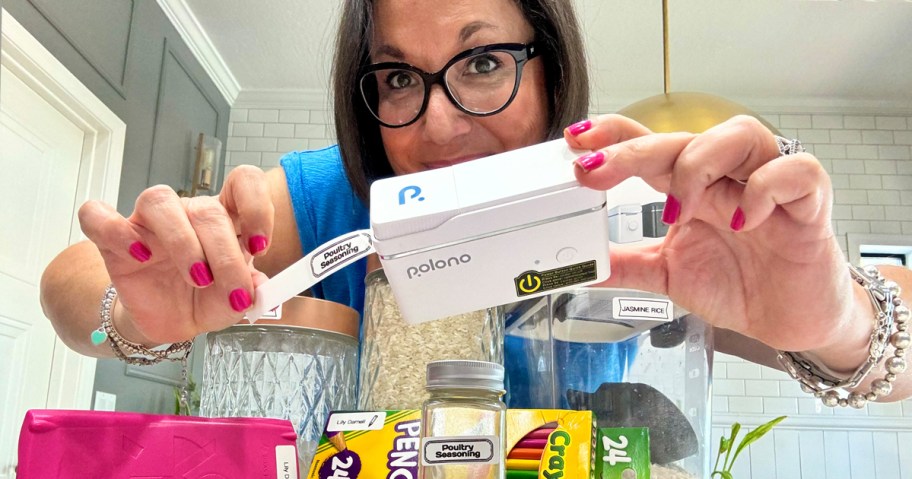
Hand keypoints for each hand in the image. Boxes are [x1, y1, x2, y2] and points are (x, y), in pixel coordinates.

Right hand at [77, 166, 273, 344]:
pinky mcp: (112, 239)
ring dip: (183, 242)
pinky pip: (100, 217)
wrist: (167, 322)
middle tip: (234, 292)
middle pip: (207, 210)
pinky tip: (141, 256)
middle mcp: (189, 213)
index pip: (242, 182)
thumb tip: (259, 285)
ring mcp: (149, 222)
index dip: (256, 206)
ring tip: (197, 277)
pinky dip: (118, 232)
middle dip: (226, 256)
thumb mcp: (233, 303)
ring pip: (160, 201)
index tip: (260, 246)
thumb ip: (249, 291)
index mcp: (226, 218)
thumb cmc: (203, 301)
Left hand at [566, 114, 861, 353]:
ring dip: (698, 164)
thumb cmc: (740, 285)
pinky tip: (745, 220)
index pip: (652, 143)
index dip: (615, 134)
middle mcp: (727, 177)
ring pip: (739, 134)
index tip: (575, 140)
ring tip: (679, 209)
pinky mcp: (810, 205)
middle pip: (683, 138)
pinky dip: (766, 189)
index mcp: (693, 187)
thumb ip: (625, 266)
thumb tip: (579, 268)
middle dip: (634, 150)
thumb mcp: (668, 277)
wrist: (792, 321)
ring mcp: (768, 186)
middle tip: (594, 170)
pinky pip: (797, 171)